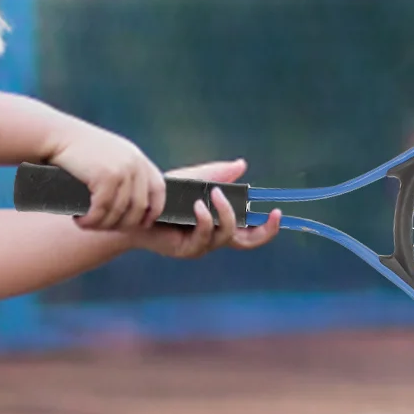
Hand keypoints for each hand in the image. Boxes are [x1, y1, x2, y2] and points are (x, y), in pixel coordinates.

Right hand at [49, 122, 166, 230]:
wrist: (56, 136)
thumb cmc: (78, 151)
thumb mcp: (110, 157)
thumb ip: (125, 174)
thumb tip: (135, 208)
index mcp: (138, 158)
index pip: (159, 190)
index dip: (154, 211)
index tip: (141, 224)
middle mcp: (135, 163)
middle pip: (139, 207)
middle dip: (122, 224)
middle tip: (103, 227)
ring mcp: (122, 170)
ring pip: (119, 212)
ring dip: (102, 225)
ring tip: (87, 225)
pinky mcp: (106, 177)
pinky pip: (102, 210)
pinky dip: (91, 221)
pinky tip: (80, 221)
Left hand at [131, 160, 281, 259]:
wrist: (135, 205)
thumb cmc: (165, 193)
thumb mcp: (195, 179)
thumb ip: (218, 174)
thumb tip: (242, 164)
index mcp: (220, 222)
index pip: (251, 231)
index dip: (267, 227)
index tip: (277, 212)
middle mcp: (214, 237)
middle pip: (247, 242)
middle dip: (263, 231)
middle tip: (270, 214)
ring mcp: (201, 245)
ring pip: (226, 236)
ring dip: (226, 214)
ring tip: (214, 193)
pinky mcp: (186, 249)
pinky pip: (204, 237)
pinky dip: (205, 219)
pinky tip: (198, 205)